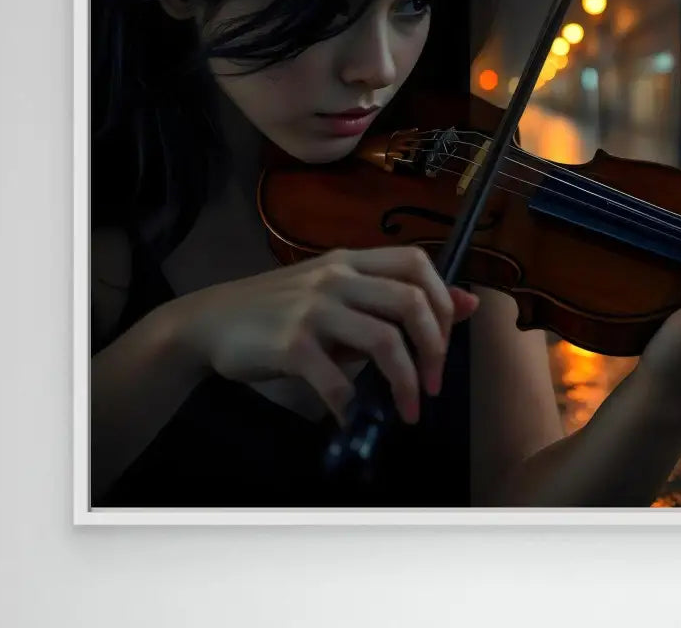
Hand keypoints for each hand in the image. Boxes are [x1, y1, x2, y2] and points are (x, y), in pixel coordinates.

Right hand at [169, 246, 479, 425]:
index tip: (445, 341)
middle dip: (436, 347)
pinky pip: (337, 381)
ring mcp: (313, 308)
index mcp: (352, 261)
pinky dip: (354, 407)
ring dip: (407, 381)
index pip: (417, 262)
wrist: (211, 321)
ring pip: (384, 339)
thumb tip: (468, 302)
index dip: (445, 300)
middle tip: (434, 384)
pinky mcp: (291, 343)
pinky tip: (355, 420)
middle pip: (411, 301)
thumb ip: (394, 298)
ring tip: (409, 409)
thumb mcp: (339, 293)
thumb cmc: (280, 309)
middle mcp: (337, 277)